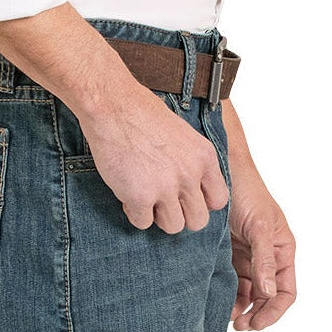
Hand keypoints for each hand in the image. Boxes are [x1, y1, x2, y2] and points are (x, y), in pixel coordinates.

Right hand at [77, 86, 229, 233]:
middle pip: (198, 221)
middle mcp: (190, 174)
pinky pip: (142, 223)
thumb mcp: (184, 135)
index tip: (186, 197)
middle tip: (164, 203)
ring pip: (173, 226)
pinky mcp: (140, 197)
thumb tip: (191, 192)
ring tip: (144, 196)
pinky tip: (128, 192)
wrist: (113, 105)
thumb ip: (192, 164)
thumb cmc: (142, 114)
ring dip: (157, 216)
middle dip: (180, 215)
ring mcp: (166, 187)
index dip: (201, 203)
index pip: (218, 200)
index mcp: (204, 158)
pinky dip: (133, 212)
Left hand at [219, 99, 295, 329]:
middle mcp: (267, 258)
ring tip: (224, 316)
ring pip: (246, 294)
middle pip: (266, 298)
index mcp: (282, 251)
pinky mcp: (227, 256)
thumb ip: (264, 261)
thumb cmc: (246, 193)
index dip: (274, 311)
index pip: (286, 292)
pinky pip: (229, 283)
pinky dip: (225, 295)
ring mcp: (247, 258)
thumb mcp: (259, 227)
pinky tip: (216, 300)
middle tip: (238, 326)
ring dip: (238, 308)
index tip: (256, 324)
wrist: (220, 171)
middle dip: (254, 314)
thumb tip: (269, 292)